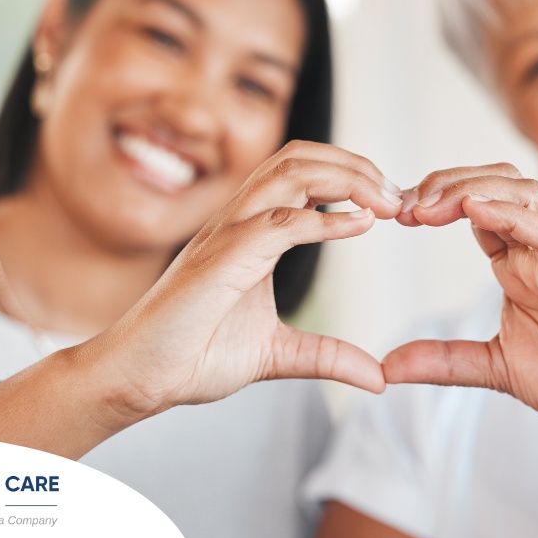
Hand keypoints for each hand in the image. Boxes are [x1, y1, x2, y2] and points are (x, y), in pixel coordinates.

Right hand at [95, 140, 403, 417]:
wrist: (140, 378)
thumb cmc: (193, 355)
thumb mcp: (279, 355)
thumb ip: (327, 356)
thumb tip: (378, 376)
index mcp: (250, 233)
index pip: (302, 175)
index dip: (351, 178)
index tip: (392, 203)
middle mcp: (238, 222)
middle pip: (299, 158)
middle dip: (355, 166)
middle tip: (398, 195)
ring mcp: (227, 235)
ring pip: (289, 174)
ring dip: (346, 179)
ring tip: (385, 201)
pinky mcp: (221, 260)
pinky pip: (278, 223)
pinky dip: (324, 219)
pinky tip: (359, 224)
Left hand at [385, 164, 537, 456]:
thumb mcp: (492, 367)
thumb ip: (443, 360)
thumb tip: (389, 366)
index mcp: (517, 265)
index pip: (474, 208)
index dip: (435, 202)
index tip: (396, 214)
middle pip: (495, 185)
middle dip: (448, 183)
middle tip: (406, 204)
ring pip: (521, 193)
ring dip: (472, 188)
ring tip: (430, 204)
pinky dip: (510, 213)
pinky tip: (473, 208)